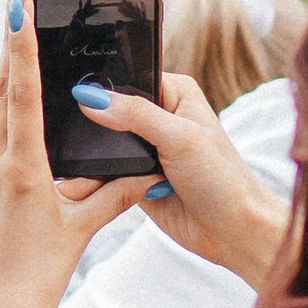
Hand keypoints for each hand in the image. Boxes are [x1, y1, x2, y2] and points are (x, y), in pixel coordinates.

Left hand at [0, 0, 158, 307]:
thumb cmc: (43, 278)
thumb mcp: (83, 230)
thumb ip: (115, 192)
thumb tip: (148, 167)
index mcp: (23, 169)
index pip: (23, 92)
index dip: (22, 44)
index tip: (16, 4)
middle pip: (2, 101)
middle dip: (15, 62)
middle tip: (19, 17)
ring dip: (9, 112)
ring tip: (27, 88)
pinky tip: (14, 161)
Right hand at [67, 71, 292, 290]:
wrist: (231, 231)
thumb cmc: (221, 179)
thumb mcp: (179, 137)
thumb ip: (135, 114)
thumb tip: (91, 98)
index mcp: (175, 92)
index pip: (129, 77)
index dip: (105, 85)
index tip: (76, 94)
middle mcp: (159, 116)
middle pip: (111, 110)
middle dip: (96, 123)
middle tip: (77, 133)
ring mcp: (146, 147)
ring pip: (104, 142)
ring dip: (97, 153)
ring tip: (89, 162)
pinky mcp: (135, 175)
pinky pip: (105, 170)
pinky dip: (98, 176)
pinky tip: (92, 181)